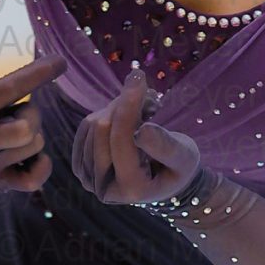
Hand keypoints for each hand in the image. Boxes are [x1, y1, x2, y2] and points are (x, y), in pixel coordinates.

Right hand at [0, 21, 65, 193]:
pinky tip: (29, 151)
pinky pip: (32, 181)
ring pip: (33, 147)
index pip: (9, 89)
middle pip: (27, 128)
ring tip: (8, 127)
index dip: (39, 73)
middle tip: (14, 109)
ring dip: (30, 134)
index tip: (61, 61)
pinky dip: (40, 164)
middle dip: (30, 113)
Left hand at [70, 66, 202, 204]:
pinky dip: (106, 114)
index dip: (129, 105)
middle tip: (146, 93)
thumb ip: (165, 146)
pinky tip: (125, 116)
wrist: (163, 181)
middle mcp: (104, 188)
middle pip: (101, 131)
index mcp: (131, 188)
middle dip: (124, 104)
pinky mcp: (81, 165)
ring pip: (91, 126)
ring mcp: (88, 178)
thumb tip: (142, 130)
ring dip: (116, 108)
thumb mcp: (183, 157)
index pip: (121, 140)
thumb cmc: (178, 167)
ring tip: (141, 109)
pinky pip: (84, 128)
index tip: (139, 76)